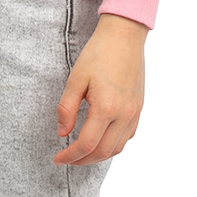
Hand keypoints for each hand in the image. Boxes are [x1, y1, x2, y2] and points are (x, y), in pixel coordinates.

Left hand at [54, 15, 146, 165]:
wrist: (124, 36)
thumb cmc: (99, 53)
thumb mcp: (75, 79)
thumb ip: (66, 108)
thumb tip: (62, 133)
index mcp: (106, 107)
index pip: (87, 145)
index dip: (70, 156)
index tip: (58, 158)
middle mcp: (124, 114)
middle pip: (103, 152)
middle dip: (83, 161)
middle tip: (67, 159)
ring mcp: (134, 112)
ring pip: (118, 148)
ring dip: (99, 156)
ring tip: (82, 154)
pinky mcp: (139, 108)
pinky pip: (127, 136)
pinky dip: (113, 144)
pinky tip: (101, 139)